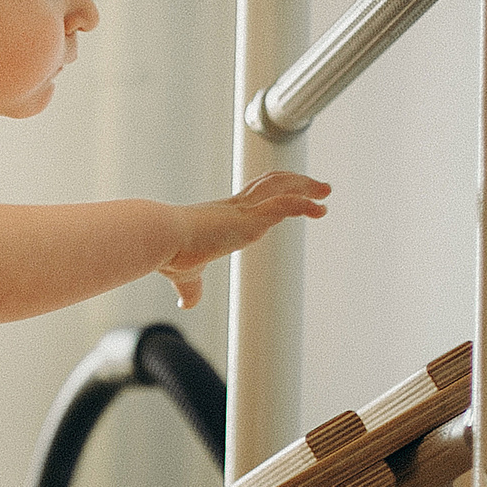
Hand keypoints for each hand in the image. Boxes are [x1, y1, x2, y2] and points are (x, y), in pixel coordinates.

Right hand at [159, 171, 330, 308]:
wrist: (160, 238)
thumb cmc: (168, 254)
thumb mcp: (185, 276)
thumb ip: (191, 288)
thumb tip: (186, 304)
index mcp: (223, 217)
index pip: (254, 197)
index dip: (274, 194)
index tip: (291, 196)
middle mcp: (235, 209)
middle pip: (271, 184)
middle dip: (296, 183)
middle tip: (319, 188)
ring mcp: (243, 212)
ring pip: (281, 188)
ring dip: (307, 188)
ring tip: (326, 192)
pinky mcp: (249, 218)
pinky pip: (285, 204)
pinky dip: (305, 204)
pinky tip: (320, 208)